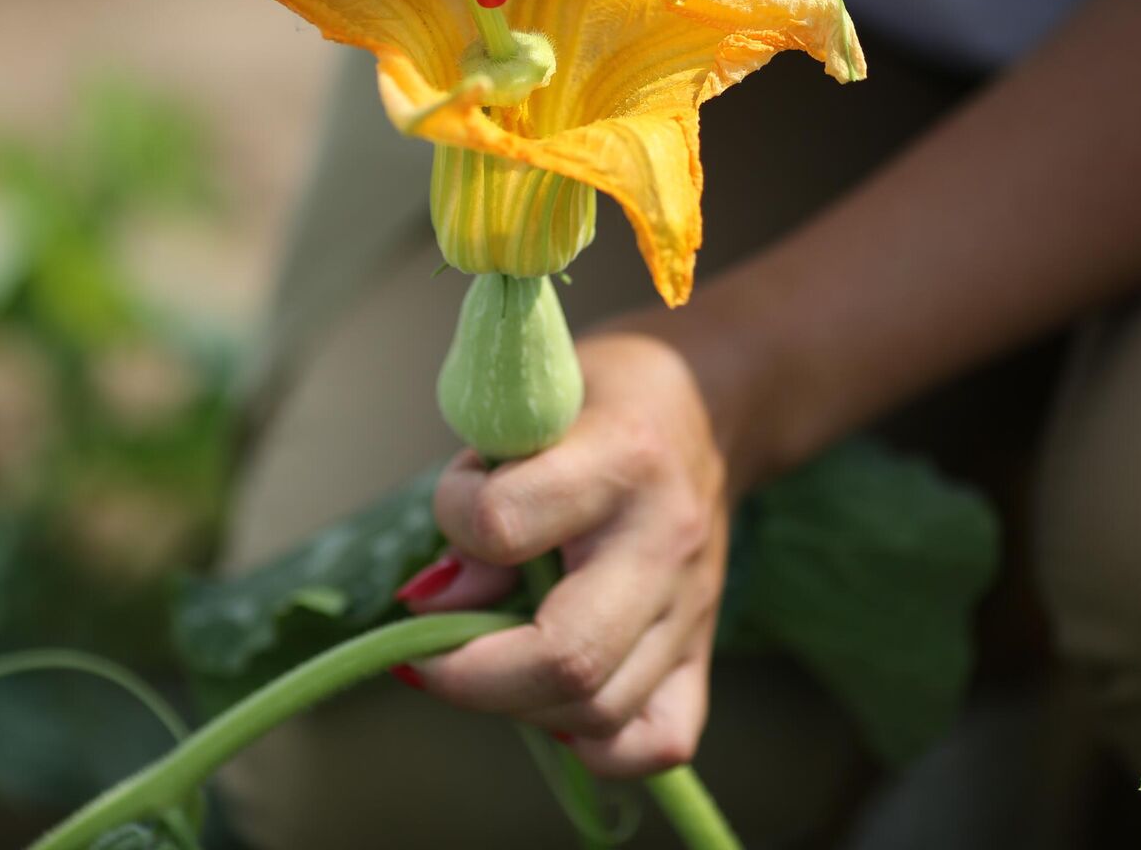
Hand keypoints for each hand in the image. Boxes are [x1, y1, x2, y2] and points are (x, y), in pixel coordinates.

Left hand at [399, 330, 741, 778]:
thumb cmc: (599, 399)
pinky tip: (553, 699)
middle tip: (430, 650)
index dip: (454, 517)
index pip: (503, 523)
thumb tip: (432, 602)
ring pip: (601, 714)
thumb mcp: (529, 407)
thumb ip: (478, 493)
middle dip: (470, 675)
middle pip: (567, 658)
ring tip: (492, 659)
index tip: (456, 502)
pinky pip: (656, 740)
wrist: (710, 403)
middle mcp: (665, 542)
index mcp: (620, 458)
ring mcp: (692, 608)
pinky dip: (593, 742)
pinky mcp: (703, 652)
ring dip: (520, 706)